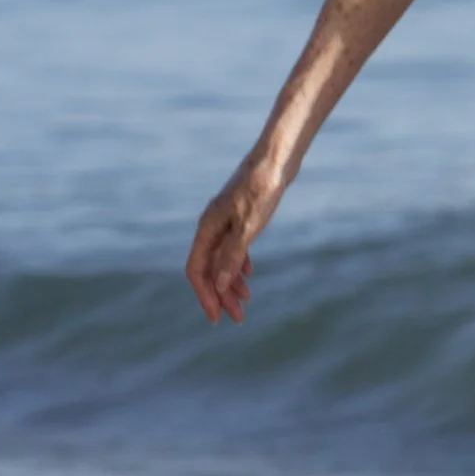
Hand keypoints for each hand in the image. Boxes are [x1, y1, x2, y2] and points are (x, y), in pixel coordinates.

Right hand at [185, 153, 289, 321]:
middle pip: (210, 268)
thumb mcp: (248, 226)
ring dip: (231, 282)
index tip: (216, 318)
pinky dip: (239, 263)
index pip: (198, 270)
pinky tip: (249, 274)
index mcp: (207, 228)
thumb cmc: (262, 189)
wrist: (276, 157)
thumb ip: (232, 255)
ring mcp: (225, 220)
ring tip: (246, 301)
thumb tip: (220, 284)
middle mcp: (211, 226)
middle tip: (238, 318)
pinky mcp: (240, 215)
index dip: (205, 295)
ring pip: (222, 258)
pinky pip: (233, 246)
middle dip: (221, 295)